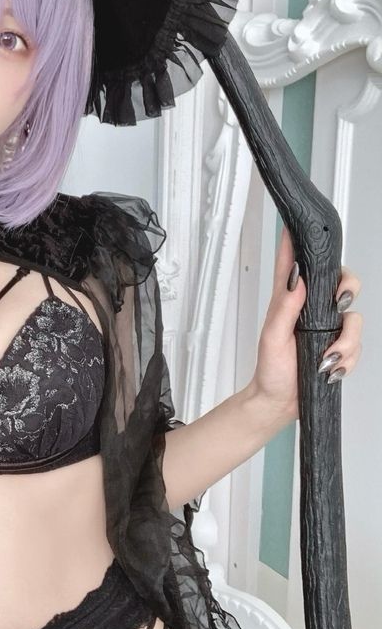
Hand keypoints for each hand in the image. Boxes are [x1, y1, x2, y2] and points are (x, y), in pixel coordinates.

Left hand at [248, 225, 362, 421]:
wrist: (279, 404)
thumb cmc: (271, 370)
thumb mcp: (272, 337)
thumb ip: (285, 307)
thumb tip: (296, 278)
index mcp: (291, 300)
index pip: (300, 264)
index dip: (304, 242)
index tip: (303, 225)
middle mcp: (313, 310)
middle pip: (343, 283)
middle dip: (349, 290)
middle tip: (340, 304)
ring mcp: (328, 329)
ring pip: (355, 319)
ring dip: (346, 340)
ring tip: (327, 358)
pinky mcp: (339, 348)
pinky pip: (358, 347)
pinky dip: (348, 358)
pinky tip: (331, 368)